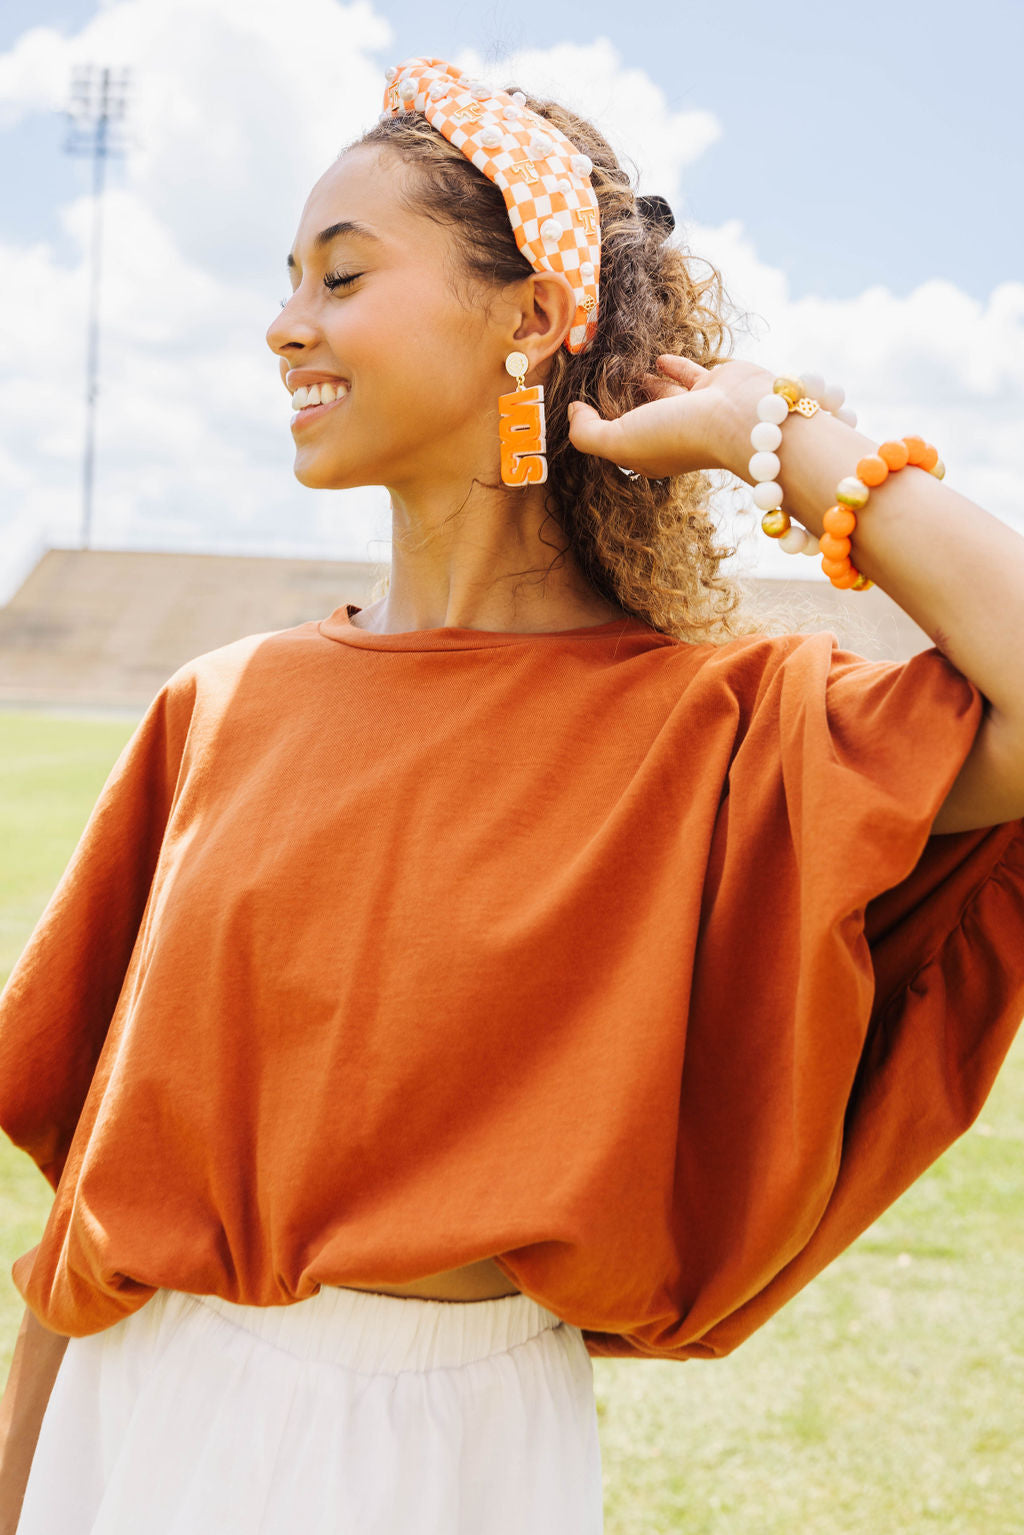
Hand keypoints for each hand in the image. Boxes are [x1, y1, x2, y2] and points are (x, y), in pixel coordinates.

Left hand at [567, 354, 776, 480]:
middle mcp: (673, 436)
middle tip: (604, 385)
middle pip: (641, 419)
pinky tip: (659, 357)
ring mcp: (695, 411)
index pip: (619, 444)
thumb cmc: (677, 433)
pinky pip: (688, 374)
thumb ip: (587, 432)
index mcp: (650, 455)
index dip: (600, 430)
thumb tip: (573, 412)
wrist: (738, 417)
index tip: (582, 410)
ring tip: (627, 369)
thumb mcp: (617, 441)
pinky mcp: (713, 386)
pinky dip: (673, 366)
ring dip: (647, 384)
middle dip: (624, 407)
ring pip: (664, 395)